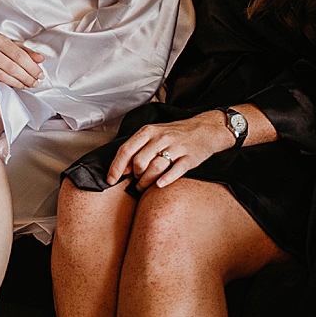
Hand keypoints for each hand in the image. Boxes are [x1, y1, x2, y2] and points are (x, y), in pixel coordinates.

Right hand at [0, 33, 44, 89]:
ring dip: (19, 82)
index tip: (40, 75)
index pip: (20, 56)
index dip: (32, 67)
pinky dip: (8, 84)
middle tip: (36, 83)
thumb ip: (25, 51)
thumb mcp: (7, 44)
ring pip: (4, 75)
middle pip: (13, 67)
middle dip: (27, 77)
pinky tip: (16, 86)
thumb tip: (41, 59)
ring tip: (28, 85)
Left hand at [107, 111, 231, 190]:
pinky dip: (166, 179)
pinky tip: (160, 185)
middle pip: (139, 161)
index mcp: (148, 131)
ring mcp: (176, 147)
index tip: (111, 179)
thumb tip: (121, 168)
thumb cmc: (175, 134)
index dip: (116, 167)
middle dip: (134, 176)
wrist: (204, 129)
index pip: (126, 150)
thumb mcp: (153, 135)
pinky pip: (176, 171)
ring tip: (145, 186)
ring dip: (147, 181)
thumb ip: (137, 148)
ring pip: (155, 167)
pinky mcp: (189, 157)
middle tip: (136, 182)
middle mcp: (160, 138)